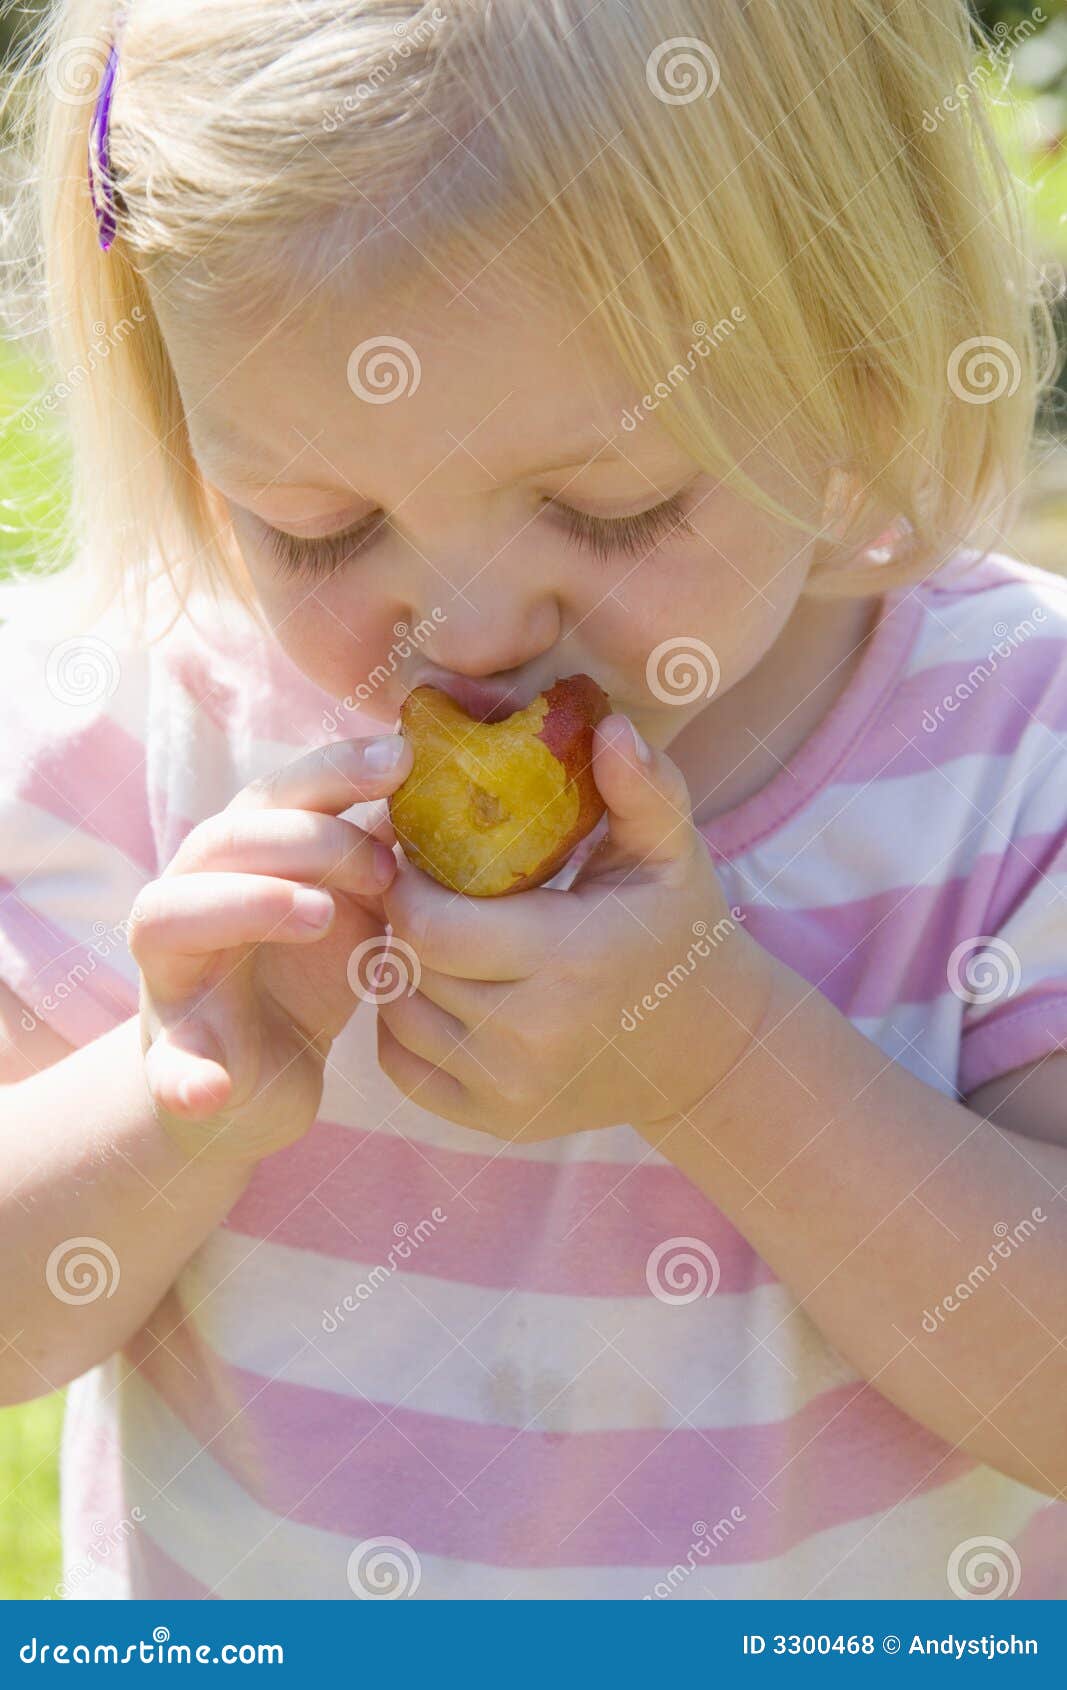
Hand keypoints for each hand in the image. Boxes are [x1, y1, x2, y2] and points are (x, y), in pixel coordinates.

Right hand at [130, 733, 412, 1163]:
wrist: (253, 1083)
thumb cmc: (301, 976)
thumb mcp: (348, 909)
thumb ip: (374, 857)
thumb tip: (443, 792)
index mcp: (239, 858)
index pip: (275, 794)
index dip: (333, 770)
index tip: (401, 760)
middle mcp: (192, 900)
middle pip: (225, 838)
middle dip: (306, 836)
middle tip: (383, 868)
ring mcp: (174, 977)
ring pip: (172, 917)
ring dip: (248, 903)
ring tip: (320, 914)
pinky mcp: (174, 1058)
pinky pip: (170, 1065)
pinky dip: (187, 1076)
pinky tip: (213, 1089)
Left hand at [377, 715, 773, 1140]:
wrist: (705, 1049)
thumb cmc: (676, 931)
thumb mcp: (670, 854)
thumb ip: (642, 788)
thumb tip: (609, 726)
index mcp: (571, 960)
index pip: (432, 925)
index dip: (404, 881)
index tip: (417, 848)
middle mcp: (534, 1037)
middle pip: (408, 965)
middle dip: (399, 915)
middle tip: (414, 880)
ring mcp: (511, 1089)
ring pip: (397, 1013)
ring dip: (397, 964)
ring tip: (427, 927)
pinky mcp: (493, 1121)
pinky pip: (400, 1064)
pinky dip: (402, 1020)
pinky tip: (436, 984)